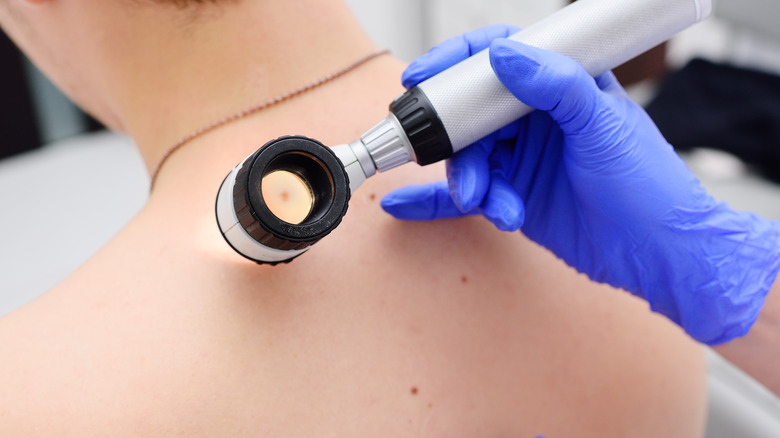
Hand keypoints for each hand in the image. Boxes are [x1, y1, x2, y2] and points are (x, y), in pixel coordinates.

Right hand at [381, 25, 779, 344]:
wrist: (657, 254)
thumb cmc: (648, 185)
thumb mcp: (603, 126)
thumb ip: (557, 85)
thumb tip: (504, 55)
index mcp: (561, 86)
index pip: (500, 59)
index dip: (458, 61)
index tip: (423, 76)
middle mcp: (536, 119)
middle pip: (472, 115)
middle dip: (458, 142)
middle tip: (460, 168)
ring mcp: (523, 159)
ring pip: (469, 158)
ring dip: (470, 182)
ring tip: (491, 204)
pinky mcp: (513, 195)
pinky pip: (470, 193)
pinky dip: (436, 202)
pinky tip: (404, 206)